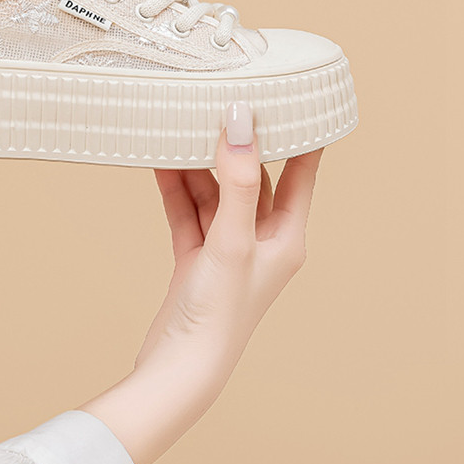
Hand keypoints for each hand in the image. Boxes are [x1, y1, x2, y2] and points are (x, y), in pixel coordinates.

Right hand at [139, 103, 320, 367]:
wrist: (180, 365)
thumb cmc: (220, 312)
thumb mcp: (233, 239)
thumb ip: (239, 180)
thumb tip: (240, 122)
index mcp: (287, 236)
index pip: (302, 173)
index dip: (300, 135)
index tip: (294, 99)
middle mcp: (262, 239)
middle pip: (253, 178)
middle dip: (235, 145)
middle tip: (220, 105)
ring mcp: (228, 248)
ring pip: (215, 193)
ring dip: (198, 166)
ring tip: (181, 129)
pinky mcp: (198, 257)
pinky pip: (189, 211)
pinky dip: (176, 189)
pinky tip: (161, 163)